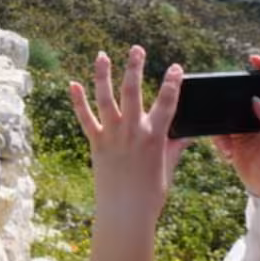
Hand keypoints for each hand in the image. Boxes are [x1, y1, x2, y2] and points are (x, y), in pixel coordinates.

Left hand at [68, 47, 186, 228]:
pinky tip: (72, 83)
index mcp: (156, 136)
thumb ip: (174, 146)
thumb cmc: (151, 193)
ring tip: (102, 55)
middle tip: (136, 49)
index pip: (168, 103)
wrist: (126, 211)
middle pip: (134, 91)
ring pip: (106, 98)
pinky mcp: (95, 142)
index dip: (172, 83)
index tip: (175, 67)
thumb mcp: (168, 167)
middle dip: (135, 67)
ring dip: (103, 74)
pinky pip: (84, 117)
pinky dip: (78, 100)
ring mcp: (112, 135)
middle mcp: (133, 131)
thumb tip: (187, 134)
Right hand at [213, 55, 259, 195]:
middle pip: (248, 94)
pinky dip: (220, 140)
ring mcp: (249, 127)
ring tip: (229, 144)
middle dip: (234, 96)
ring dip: (224, 126)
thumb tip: (257, 100)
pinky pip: (221, 131)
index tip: (253, 59)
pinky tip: (228, 152)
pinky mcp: (236, 139)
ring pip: (229, 113)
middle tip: (224, 99)